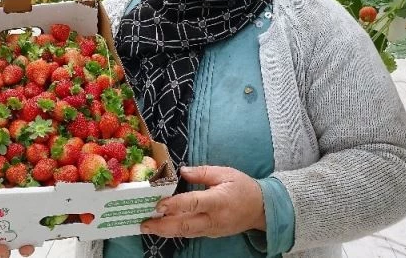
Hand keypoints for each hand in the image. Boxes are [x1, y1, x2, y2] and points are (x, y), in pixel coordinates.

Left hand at [140, 166, 264, 238]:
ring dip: (165, 231)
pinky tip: (162, 227)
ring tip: (147, 226)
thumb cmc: (243, 187)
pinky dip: (175, 231)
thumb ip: (202, 172)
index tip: (158, 205)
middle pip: (185, 225)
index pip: (193, 203)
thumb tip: (181, 171)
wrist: (261, 209)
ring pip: (185, 233)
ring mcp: (212, 229)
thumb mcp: (225, 173)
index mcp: (218, 200)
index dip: (175, 205)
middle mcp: (213, 218)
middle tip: (144, 223)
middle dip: (162, 226)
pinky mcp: (210, 234)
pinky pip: (190, 234)